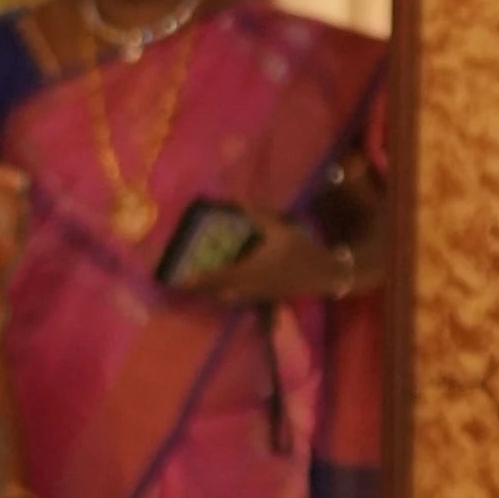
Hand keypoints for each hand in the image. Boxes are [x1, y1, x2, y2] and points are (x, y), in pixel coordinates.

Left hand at [196, 210, 342, 309]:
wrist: (325, 274)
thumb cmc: (302, 252)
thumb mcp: (281, 229)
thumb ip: (258, 215)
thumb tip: (237, 200)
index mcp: (247, 271)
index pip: (212, 278)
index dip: (191, 281)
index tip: (172, 281)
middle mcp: (247, 287)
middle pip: (215, 293)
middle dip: (199, 288)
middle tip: (185, 280)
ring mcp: (256, 294)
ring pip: (226, 298)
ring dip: (212, 291)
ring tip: (204, 281)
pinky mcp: (265, 296)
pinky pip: (237, 297)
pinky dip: (226, 292)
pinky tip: (229, 282)